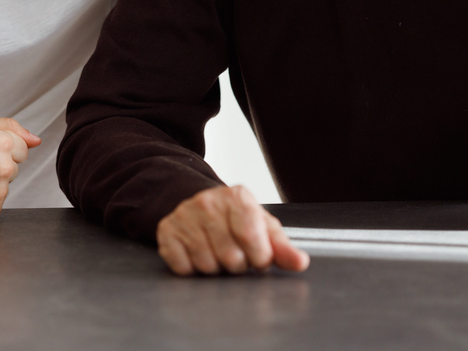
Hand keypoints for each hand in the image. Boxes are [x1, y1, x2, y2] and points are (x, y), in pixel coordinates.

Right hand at [156, 185, 309, 275]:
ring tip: (218, 254)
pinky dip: (192, 269)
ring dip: (216, 268)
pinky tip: (197, 255)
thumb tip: (300, 262)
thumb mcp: (263, 227)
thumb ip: (283, 247)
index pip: (252, 238)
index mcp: (238, 197)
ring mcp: (185, 215)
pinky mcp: (167, 230)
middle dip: (237, 265)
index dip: (259, 257)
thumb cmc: (238, 220)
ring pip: (206, 265)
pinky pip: (182, 267)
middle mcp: (209, 201)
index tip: (258, 257)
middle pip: (230, 256)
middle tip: (236, 255)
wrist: (201, 205)